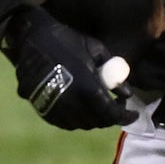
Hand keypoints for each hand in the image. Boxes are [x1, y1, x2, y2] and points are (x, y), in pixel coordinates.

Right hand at [0, 5, 134, 129]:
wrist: (32, 39)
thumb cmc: (68, 41)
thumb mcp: (97, 51)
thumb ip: (114, 75)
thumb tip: (126, 93)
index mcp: (86, 87)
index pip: (110, 113)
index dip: (124, 116)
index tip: (133, 114)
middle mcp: (70, 103)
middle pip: (96, 121)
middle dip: (110, 118)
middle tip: (117, 109)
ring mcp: (53, 107)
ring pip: (79, 124)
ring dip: (94, 120)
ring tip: (100, 108)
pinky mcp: (41, 108)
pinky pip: (63, 122)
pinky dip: (76, 120)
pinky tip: (82, 110)